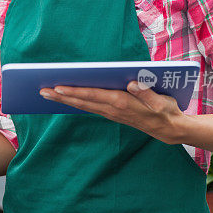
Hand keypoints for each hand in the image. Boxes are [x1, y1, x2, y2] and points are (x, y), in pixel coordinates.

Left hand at [39, 81, 185, 144]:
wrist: (170, 129)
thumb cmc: (166, 111)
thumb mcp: (162, 102)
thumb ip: (147, 93)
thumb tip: (133, 82)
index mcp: (122, 102)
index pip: (93, 95)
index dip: (74, 91)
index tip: (57, 87)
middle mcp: (113, 109)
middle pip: (83, 101)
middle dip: (62, 96)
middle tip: (41, 91)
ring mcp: (111, 113)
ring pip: (84, 105)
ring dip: (65, 100)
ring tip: (48, 93)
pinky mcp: (113, 114)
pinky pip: (90, 107)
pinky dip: (76, 102)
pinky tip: (67, 98)